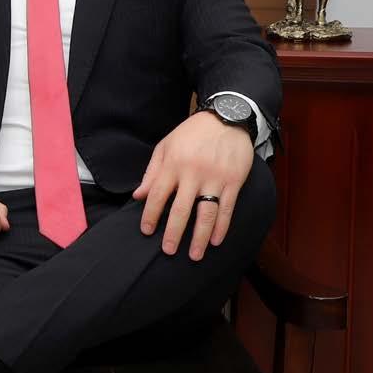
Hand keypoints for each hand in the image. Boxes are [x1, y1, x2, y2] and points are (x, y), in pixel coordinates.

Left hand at [133, 111, 254, 260]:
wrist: (226, 118)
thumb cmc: (191, 133)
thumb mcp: (166, 146)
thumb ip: (152, 172)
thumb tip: (138, 196)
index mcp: (173, 164)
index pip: (157, 195)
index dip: (150, 215)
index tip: (146, 231)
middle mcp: (193, 173)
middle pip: (181, 210)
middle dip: (173, 233)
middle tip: (168, 251)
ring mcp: (215, 178)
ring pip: (206, 214)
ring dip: (200, 237)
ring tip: (194, 255)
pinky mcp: (234, 181)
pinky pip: (227, 208)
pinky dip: (222, 227)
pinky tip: (216, 241)